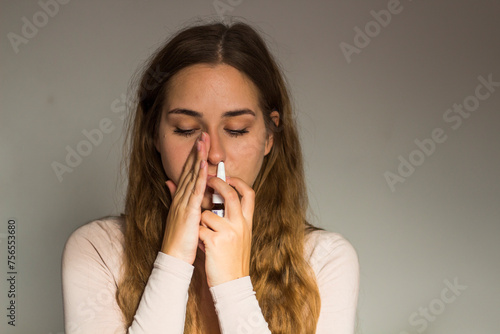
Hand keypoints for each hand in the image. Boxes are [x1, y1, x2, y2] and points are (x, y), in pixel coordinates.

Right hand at [161, 132, 208, 264]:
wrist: (174, 257)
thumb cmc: (179, 238)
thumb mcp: (178, 213)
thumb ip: (175, 196)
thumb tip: (169, 181)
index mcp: (180, 198)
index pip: (188, 172)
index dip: (194, 156)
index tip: (201, 142)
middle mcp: (180, 197)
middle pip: (189, 169)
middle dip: (196, 151)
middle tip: (203, 134)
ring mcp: (183, 203)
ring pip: (192, 176)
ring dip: (198, 158)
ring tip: (203, 142)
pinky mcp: (187, 212)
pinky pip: (195, 192)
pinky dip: (200, 178)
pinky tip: (204, 166)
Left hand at [198, 176, 253, 286]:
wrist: (232, 283)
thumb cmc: (232, 260)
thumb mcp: (240, 237)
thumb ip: (235, 220)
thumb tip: (223, 203)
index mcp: (247, 223)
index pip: (249, 194)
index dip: (238, 182)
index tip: (228, 176)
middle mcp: (241, 225)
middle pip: (230, 194)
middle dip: (217, 183)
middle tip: (207, 179)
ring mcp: (229, 232)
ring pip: (208, 214)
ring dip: (201, 224)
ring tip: (206, 237)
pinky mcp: (216, 240)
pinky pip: (200, 229)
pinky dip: (198, 237)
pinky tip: (203, 247)